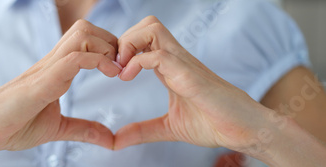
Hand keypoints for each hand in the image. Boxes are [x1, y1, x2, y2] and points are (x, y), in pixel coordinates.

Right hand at [0, 20, 121, 153]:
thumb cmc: (13, 126)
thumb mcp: (57, 129)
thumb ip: (83, 130)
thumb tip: (109, 140)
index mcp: (57, 70)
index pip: (86, 40)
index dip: (110, 49)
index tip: (123, 71)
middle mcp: (53, 63)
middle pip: (86, 29)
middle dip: (112, 42)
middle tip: (123, 68)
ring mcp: (47, 69)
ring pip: (82, 35)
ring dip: (107, 48)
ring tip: (117, 71)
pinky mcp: (42, 81)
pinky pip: (74, 58)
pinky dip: (97, 61)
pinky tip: (109, 74)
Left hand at [114, 16, 276, 151]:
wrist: (243, 130)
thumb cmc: (213, 123)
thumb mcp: (168, 127)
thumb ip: (142, 130)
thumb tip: (116, 141)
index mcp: (171, 66)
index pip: (144, 37)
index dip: (124, 48)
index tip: (114, 71)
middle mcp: (176, 58)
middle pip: (147, 24)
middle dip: (124, 40)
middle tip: (116, 67)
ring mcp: (183, 63)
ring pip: (151, 29)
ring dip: (129, 45)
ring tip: (121, 71)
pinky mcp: (188, 74)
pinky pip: (158, 55)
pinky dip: (137, 62)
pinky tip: (128, 78)